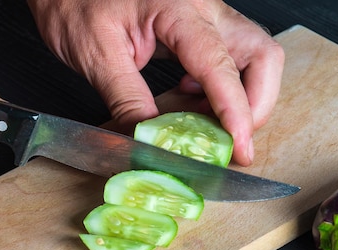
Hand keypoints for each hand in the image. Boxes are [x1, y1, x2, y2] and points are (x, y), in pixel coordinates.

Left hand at [27, 0, 283, 165]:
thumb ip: (126, 99)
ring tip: (209, 125)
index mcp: (177, 9)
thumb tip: (150, 140)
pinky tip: (194, 102)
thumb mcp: (96, 56)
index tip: (239, 147)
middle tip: (233, 140)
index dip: (235, 110)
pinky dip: (222, 89)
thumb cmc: (76, 4)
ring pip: (253, 57)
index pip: (220, 64)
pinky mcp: (198, 27)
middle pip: (262, 55)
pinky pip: (230, 59)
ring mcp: (206, 16)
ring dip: (243, 98)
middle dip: (256, 104)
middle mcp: (204, 9)